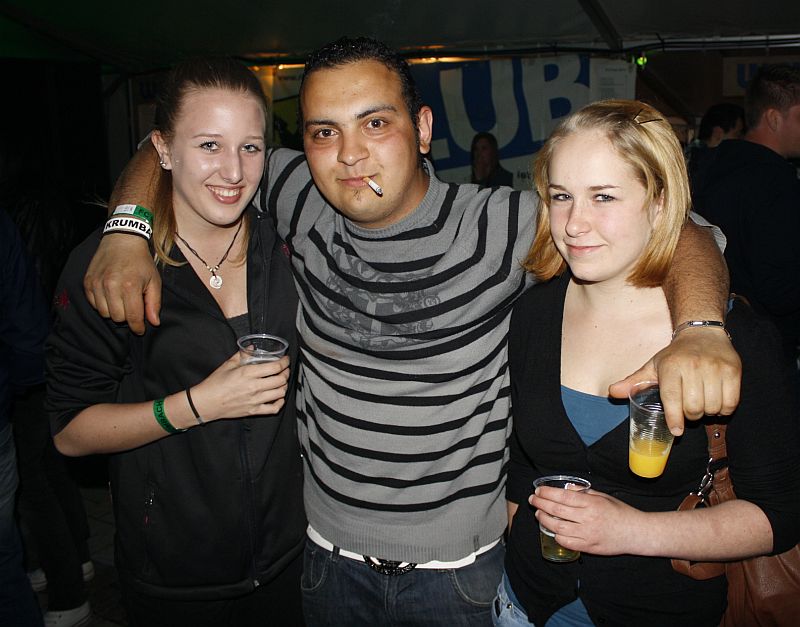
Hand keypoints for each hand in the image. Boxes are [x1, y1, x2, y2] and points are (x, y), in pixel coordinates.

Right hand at [83, 233, 160, 334]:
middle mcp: (111, 286)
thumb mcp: (154, 281)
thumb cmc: (141, 262)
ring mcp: (97, 284)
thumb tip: (154, 323)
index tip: (140, 329)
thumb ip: (154, 303)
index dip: (138, 327)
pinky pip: (94, 304)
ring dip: (114, 311)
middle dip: (127, 317)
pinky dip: (103, 304)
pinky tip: (111, 295)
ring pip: (104, 313)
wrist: (122, 240)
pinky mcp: (87, 282)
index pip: (133, 317)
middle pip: (118, 318)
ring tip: (122, 300)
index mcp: (130, 286)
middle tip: (132, 306)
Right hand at [190, 354, 290, 420]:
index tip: (286, 360)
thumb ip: (242, 354)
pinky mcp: (253, 411)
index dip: (285, 362)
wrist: (206, 403)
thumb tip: (252, 347)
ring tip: (282, 382)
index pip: (275, 367)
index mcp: (248, 373)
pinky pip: (274, 409)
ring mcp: (255, 400)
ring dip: (284, 386)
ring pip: (280, 393)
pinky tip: (278, 397)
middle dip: (286, 373)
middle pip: (281, 380)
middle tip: (285, 370)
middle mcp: (254, 387)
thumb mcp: (228, 364)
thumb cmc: (215, 383)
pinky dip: (280, 402)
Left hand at [530, 487, 644, 555]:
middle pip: (557, 511)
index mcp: (591, 503)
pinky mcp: (588, 547)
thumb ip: (583, 493)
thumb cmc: (620, 512)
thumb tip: (565, 489)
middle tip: (533, 499)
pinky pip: (566, 542)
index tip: (538, 490)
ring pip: (558, 528)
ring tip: (538, 514)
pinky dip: (556, 536)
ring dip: (544, 519)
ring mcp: (587, 534)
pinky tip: (551, 530)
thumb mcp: (603, 496)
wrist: (636, 533)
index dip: (547, 493)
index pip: (563, 497)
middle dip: (541, 504)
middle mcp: (588, 518)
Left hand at [609, 328, 740, 434]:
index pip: (672, 399)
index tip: (676, 430)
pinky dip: (724, 408)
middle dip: (690, 415)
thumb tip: (613, 392)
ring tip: (702, 402)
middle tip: (688, 409)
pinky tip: (716, 401)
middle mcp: (693, 365)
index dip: (674, 418)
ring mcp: (715, 367)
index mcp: (671, 366)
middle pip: (694, 407)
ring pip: (713, 407)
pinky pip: (731, 403)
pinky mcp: (733, 370)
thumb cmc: (676, 355)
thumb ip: (634, 381)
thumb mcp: (653, 366)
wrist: (703, 333)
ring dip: (708, 412)